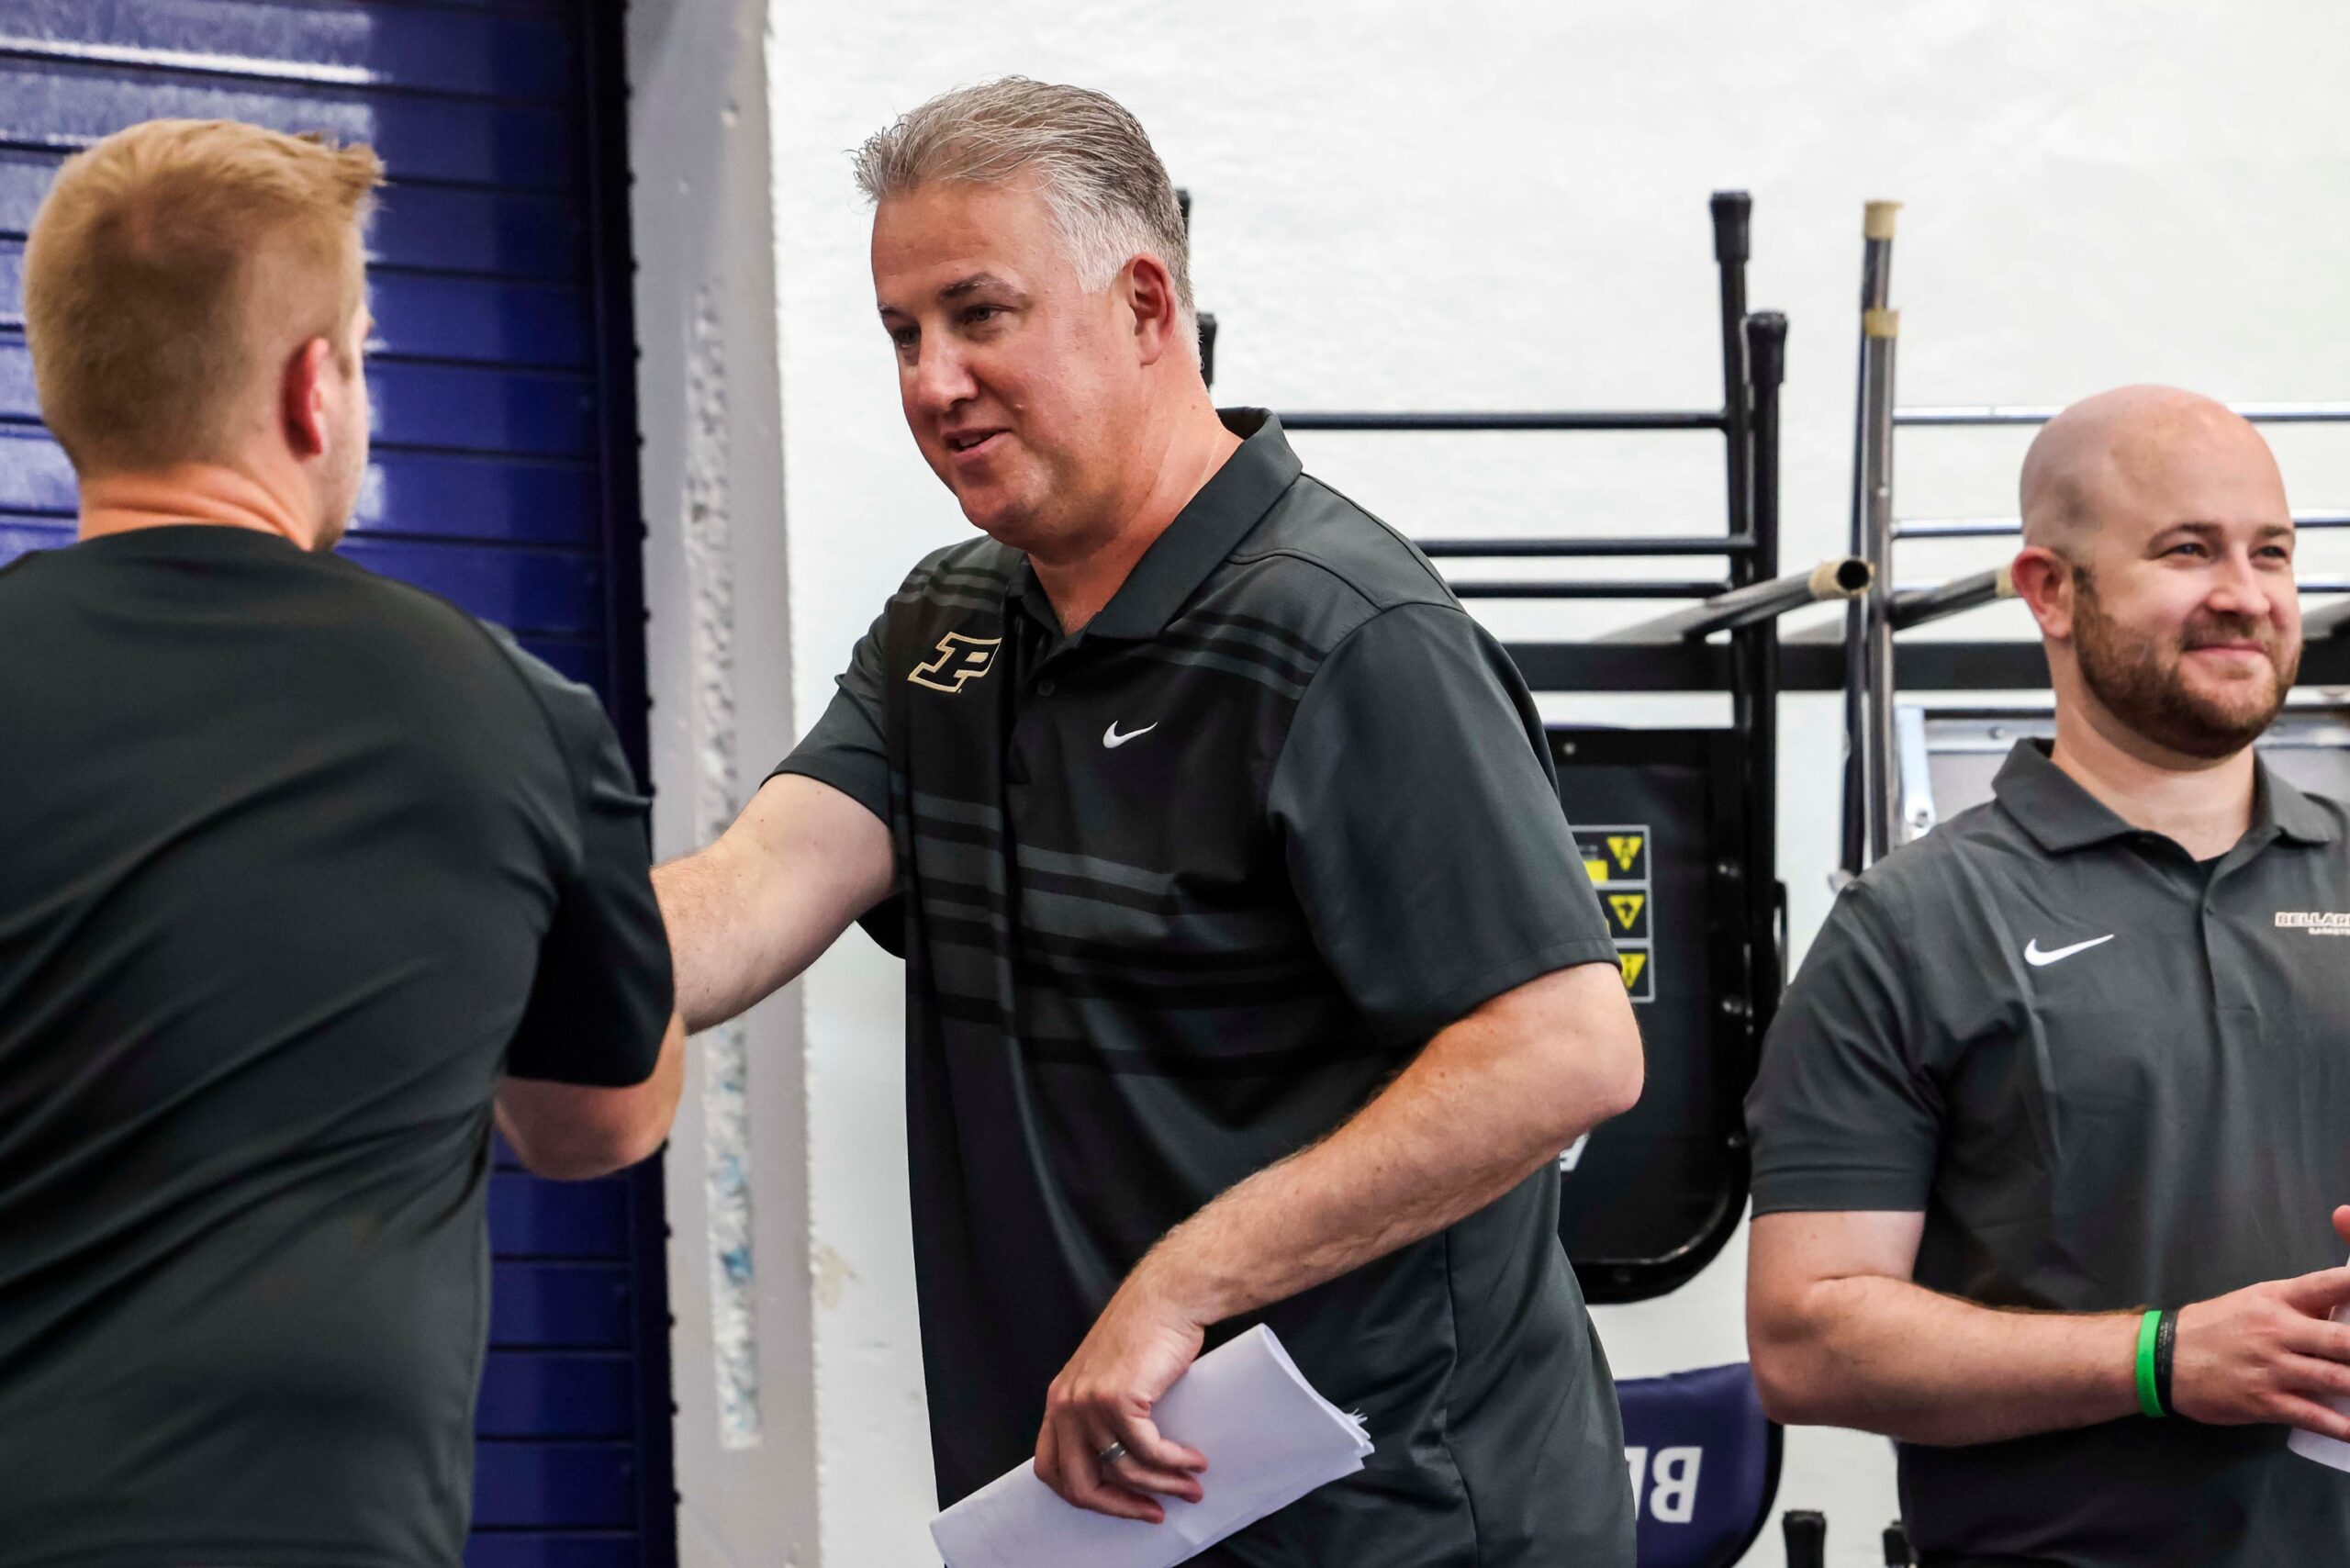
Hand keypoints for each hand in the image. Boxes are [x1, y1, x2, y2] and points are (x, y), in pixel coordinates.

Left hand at [1034, 1269, 1210, 1521]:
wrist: (1167, 1296)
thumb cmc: (1146, 1330)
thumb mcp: (1107, 1375)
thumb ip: (1101, 1413)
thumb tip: (1124, 1464)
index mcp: (1059, 1400)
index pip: (1052, 1469)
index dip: (1084, 1495)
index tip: (1118, 1503)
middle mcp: (1067, 1404)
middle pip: (1080, 1482)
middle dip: (1120, 1506)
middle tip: (1153, 1512)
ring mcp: (1090, 1403)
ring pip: (1123, 1470)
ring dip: (1162, 1486)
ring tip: (1190, 1487)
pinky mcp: (1120, 1399)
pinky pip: (1148, 1451)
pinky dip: (1174, 1464)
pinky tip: (1193, 1462)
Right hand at [2171, 1206, 2349, 1436]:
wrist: (2162, 1358)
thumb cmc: (2213, 1327)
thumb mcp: (2253, 1301)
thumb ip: (2299, 1305)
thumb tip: (2345, 1310)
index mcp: (2277, 1298)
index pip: (2333, 1284)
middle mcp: (2278, 1329)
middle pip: (2346, 1339)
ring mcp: (2273, 1367)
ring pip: (2337, 1378)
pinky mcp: (2265, 1401)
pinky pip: (2315, 1415)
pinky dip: (2344, 1426)